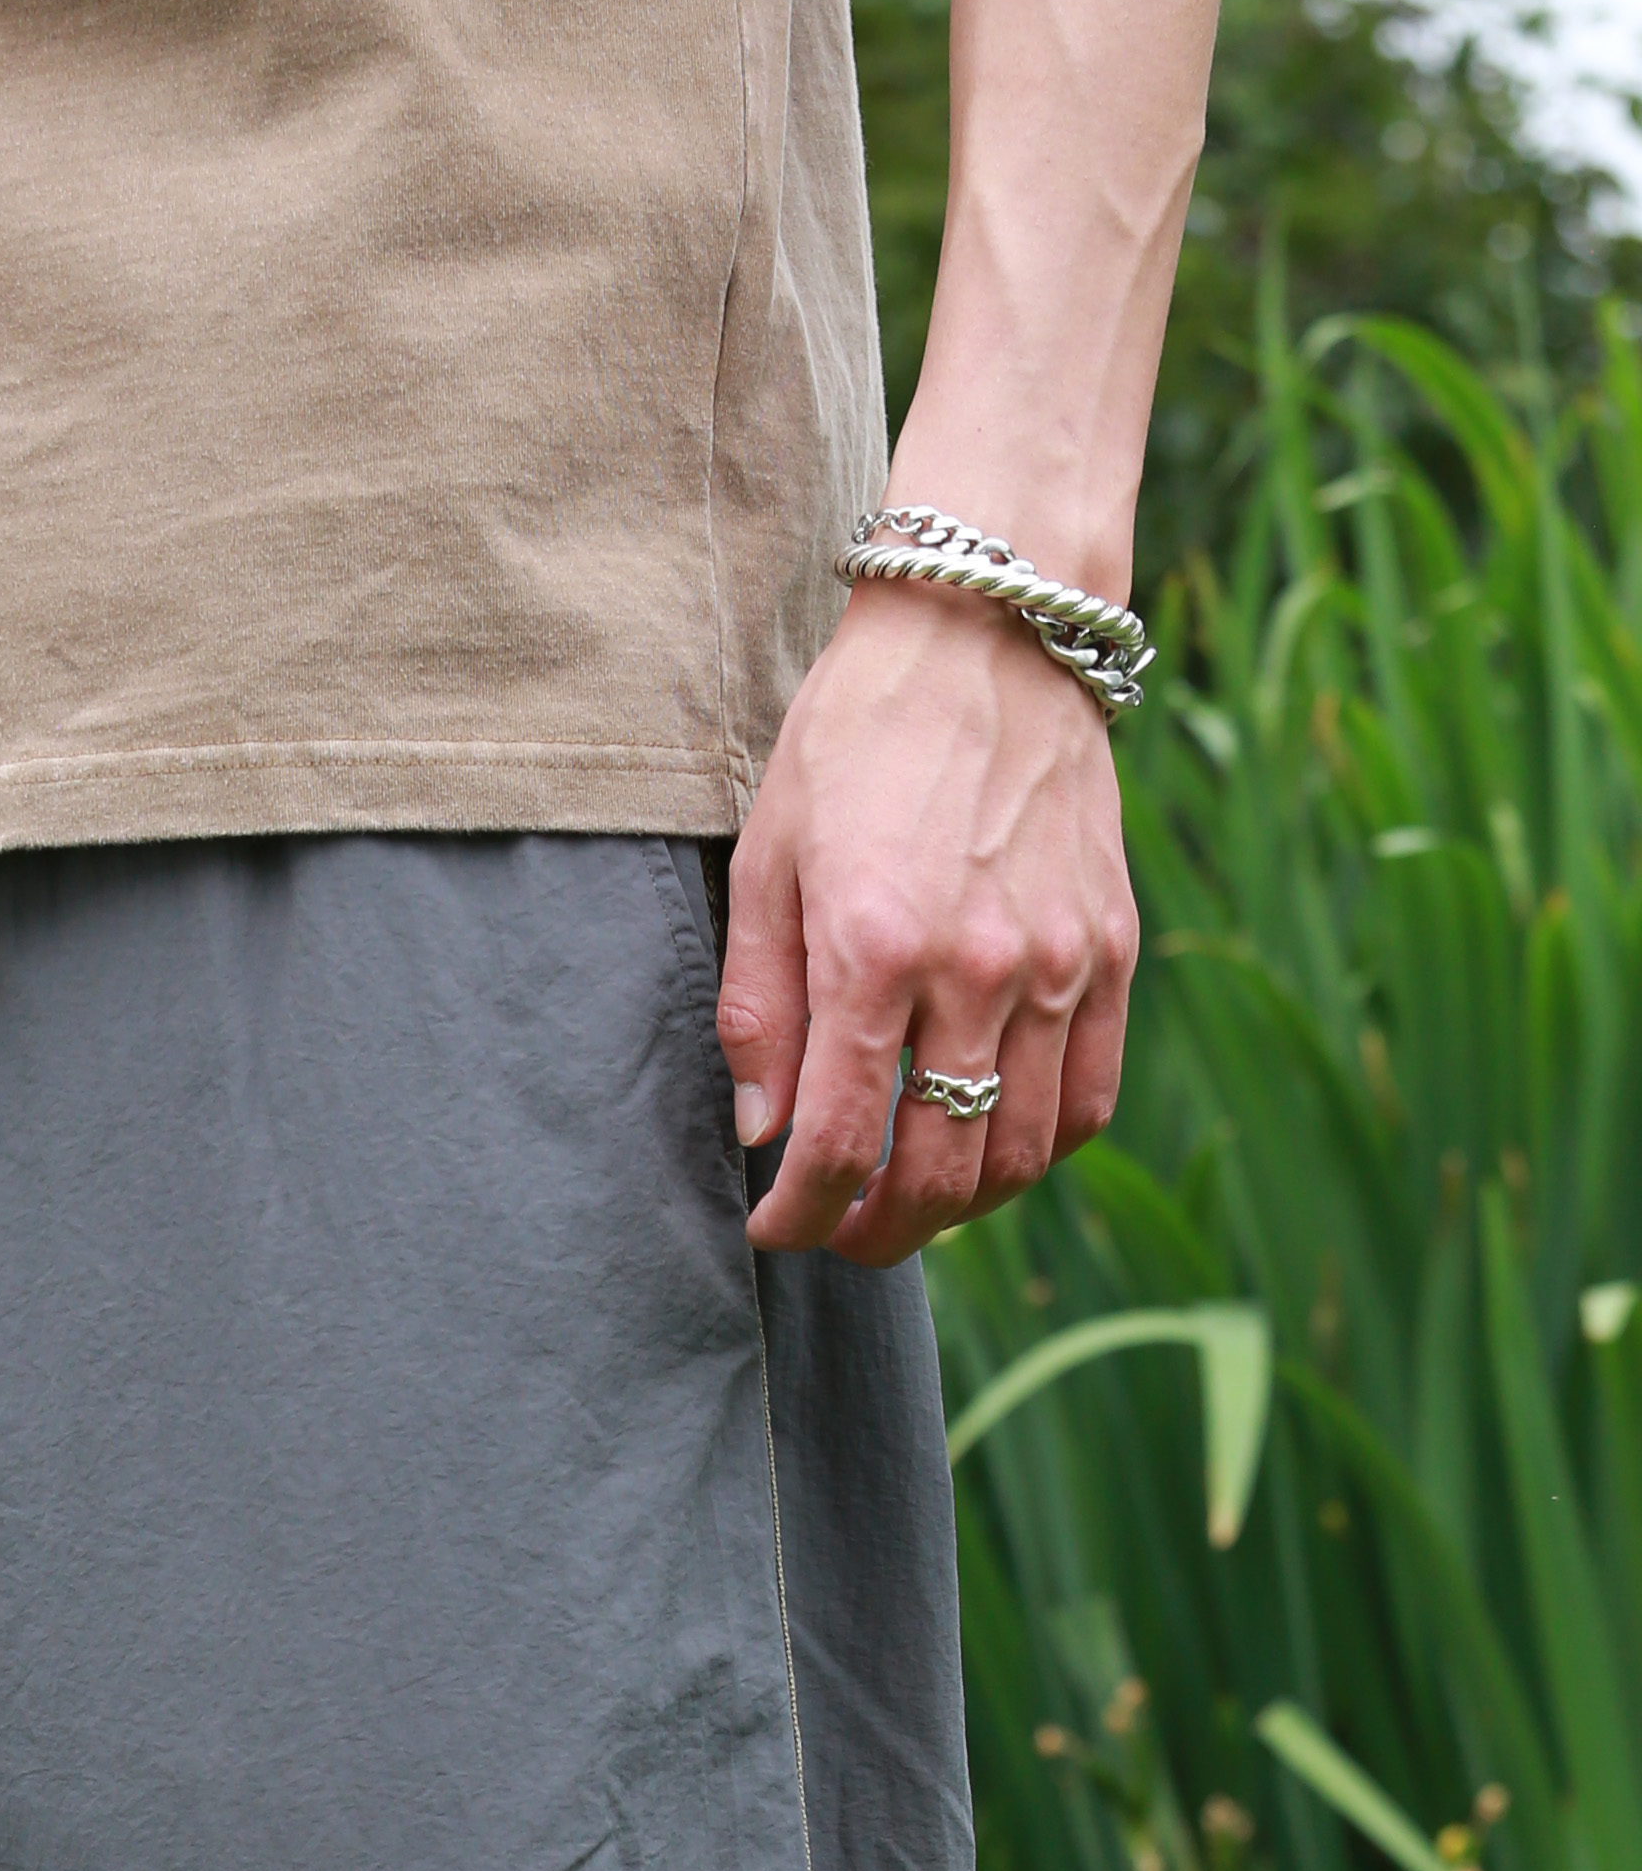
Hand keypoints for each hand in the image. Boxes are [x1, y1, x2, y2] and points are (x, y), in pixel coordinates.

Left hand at [718, 579, 1139, 1266]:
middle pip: (940, 1171)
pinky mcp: (1112, 949)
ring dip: (961, 1208)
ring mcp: (1061, 965)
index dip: (802, 1214)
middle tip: (839, 1234)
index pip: (841, 1142)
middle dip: (878, 1231)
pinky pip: (1089, 1097)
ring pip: (1021, 1153)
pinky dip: (1039, 1150)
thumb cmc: (855, 740)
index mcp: (875, 951)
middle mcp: (980, 970)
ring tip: (908, 1204)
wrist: (986, 637)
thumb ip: (759, 1007)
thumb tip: (764, 1129)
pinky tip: (991, 1146)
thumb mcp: (767, 862)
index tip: (776, 1231)